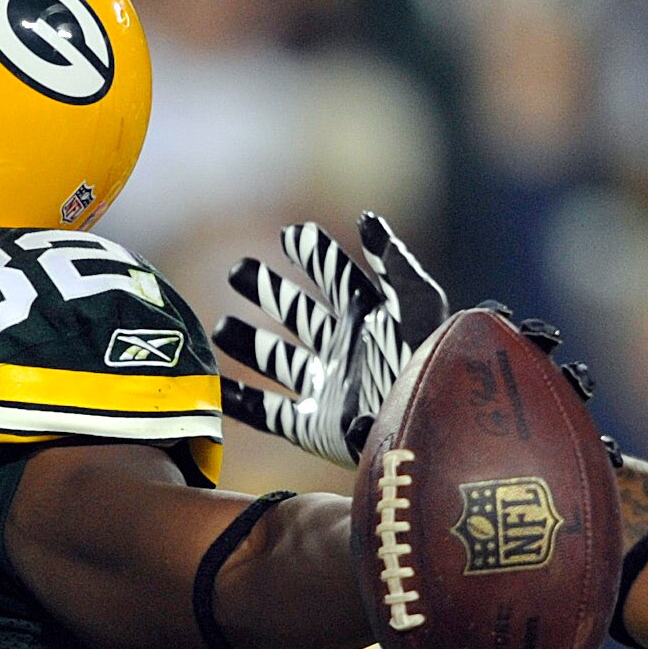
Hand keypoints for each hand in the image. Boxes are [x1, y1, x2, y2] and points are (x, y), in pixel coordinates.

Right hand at [215, 213, 449, 464]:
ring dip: (248, 343)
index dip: (312, 253)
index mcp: (367, 319)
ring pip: (276, 359)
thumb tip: (367, 220)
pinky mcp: (315, 428)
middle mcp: (342, 350)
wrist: (426, 427)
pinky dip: (242, 402)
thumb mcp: (418, 304)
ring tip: (220, 328)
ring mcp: (327, 389)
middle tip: (237, 269)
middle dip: (268, 291)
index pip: (333, 276)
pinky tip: (219, 386)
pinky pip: (269, 414)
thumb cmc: (428, 364)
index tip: (289, 233)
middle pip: (296, 313)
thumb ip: (393, 263)